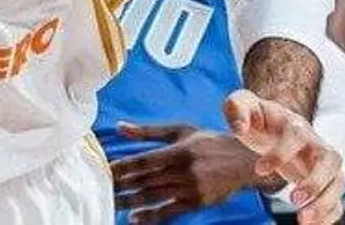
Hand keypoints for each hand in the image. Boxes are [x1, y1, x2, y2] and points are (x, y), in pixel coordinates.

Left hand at [111, 122, 262, 222]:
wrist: (243, 162)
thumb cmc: (208, 142)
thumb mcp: (180, 130)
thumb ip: (148, 131)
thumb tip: (120, 127)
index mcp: (178, 150)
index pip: (144, 160)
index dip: (124, 166)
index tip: (105, 170)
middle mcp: (183, 170)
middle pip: (146, 180)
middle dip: (122, 185)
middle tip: (101, 188)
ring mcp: (190, 188)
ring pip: (154, 196)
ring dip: (130, 201)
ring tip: (111, 203)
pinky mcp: (196, 202)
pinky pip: (170, 211)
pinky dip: (151, 216)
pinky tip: (134, 217)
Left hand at [224, 89, 344, 224]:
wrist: (275, 125)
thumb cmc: (258, 117)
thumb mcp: (242, 104)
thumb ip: (236, 107)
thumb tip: (239, 127)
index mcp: (294, 124)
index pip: (296, 135)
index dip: (280, 153)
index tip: (259, 170)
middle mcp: (314, 144)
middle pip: (330, 159)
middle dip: (315, 181)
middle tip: (294, 199)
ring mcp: (322, 164)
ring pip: (338, 181)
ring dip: (325, 202)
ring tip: (304, 220)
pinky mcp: (324, 181)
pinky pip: (336, 199)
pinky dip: (329, 213)